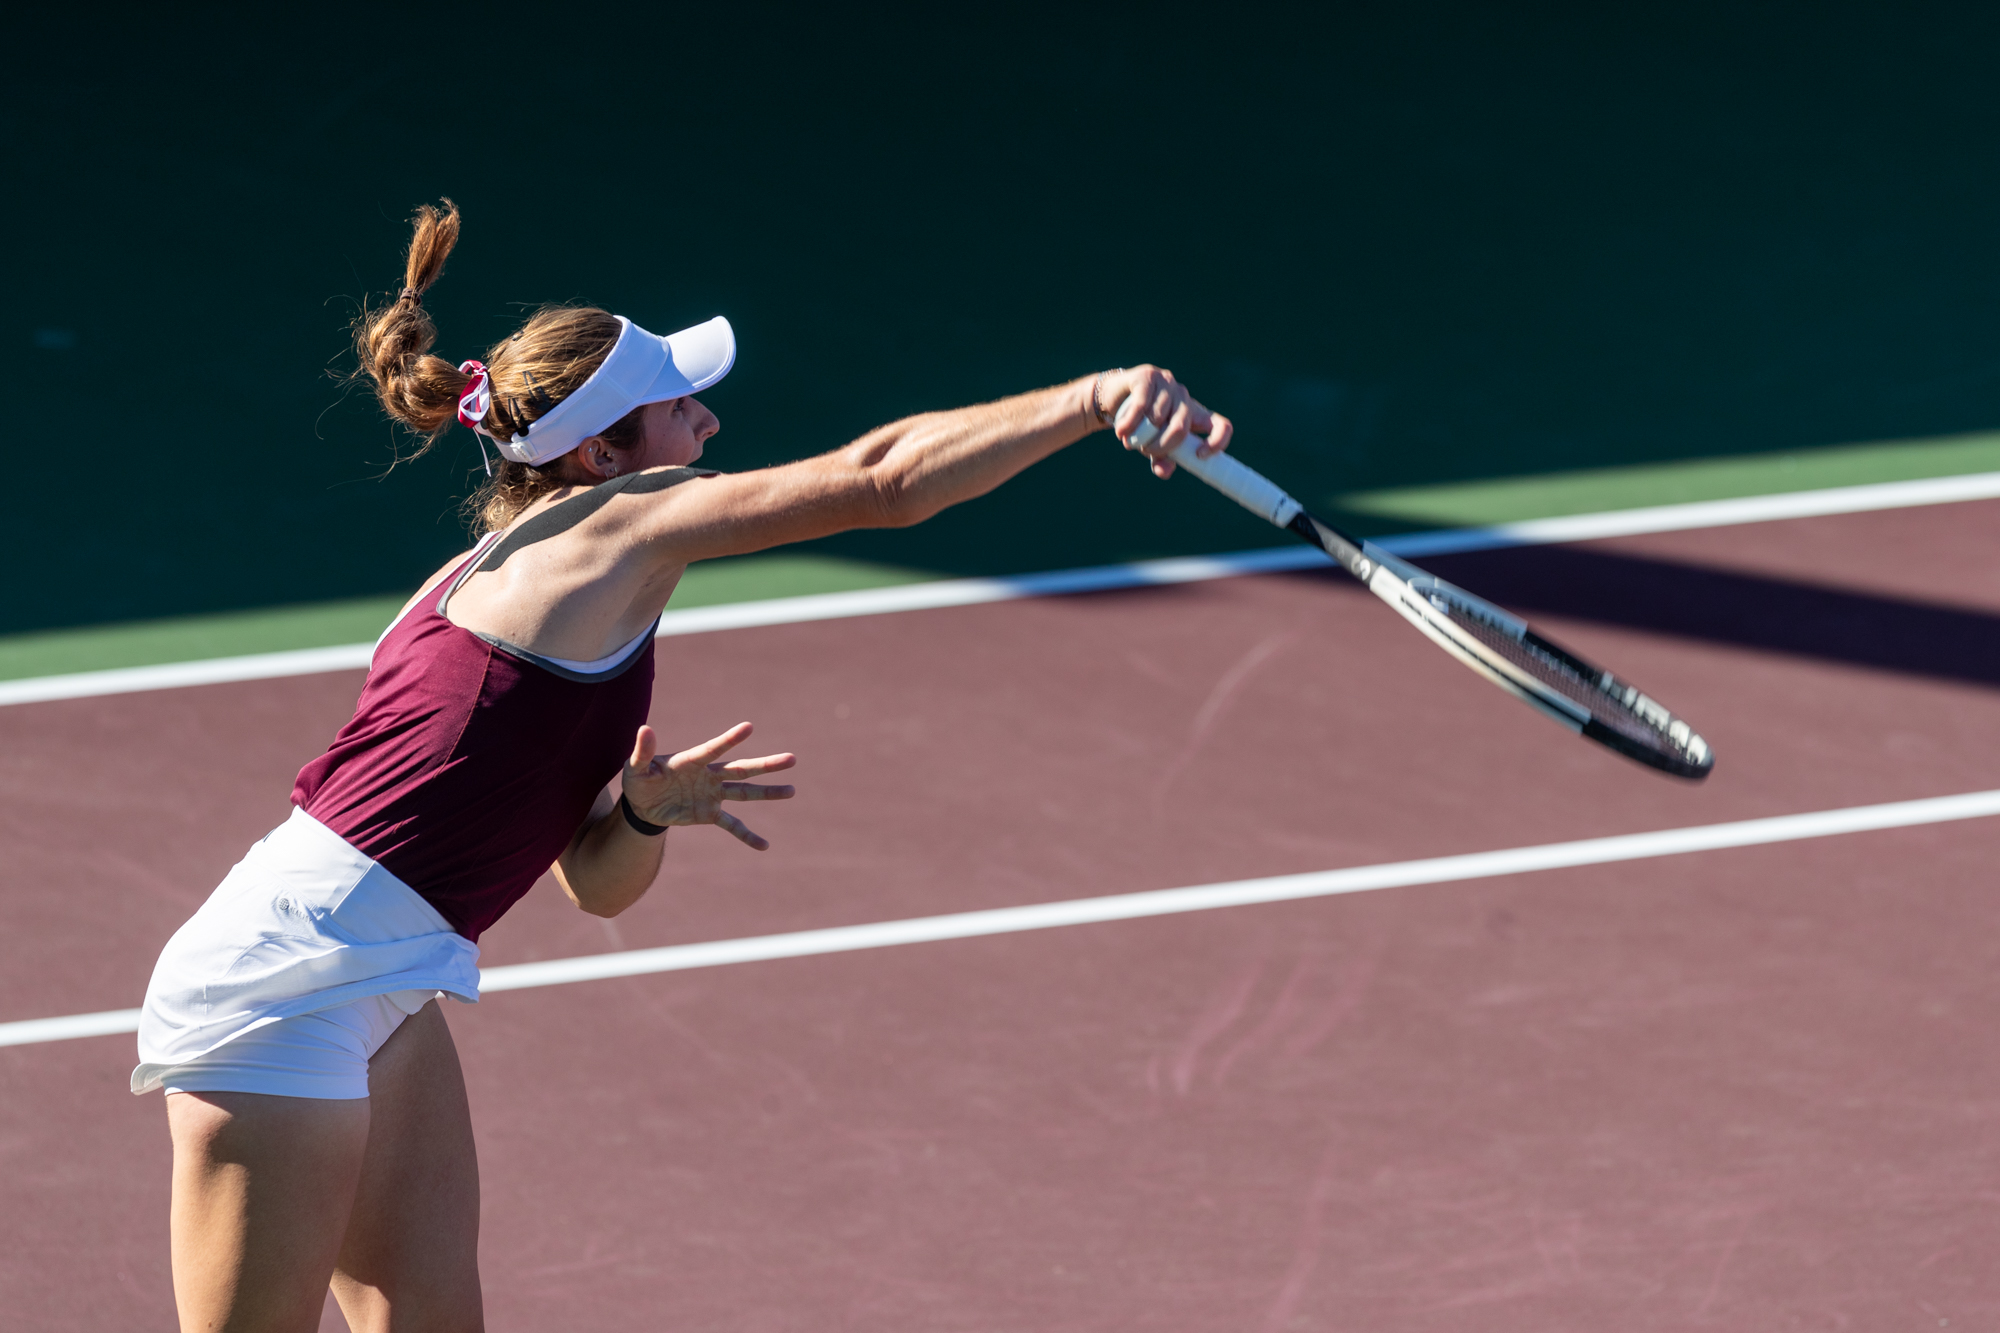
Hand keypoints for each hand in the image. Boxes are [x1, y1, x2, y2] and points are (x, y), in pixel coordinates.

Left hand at [622, 722, 795, 850]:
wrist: (642, 805)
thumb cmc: (640, 780)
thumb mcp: (635, 767)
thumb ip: (643, 751)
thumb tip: (644, 729)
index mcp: (691, 761)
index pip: (713, 749)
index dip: (730, 740)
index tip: (749, 727)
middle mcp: (708, 776)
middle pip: (741, 770)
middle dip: (766, 765)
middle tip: (792, 759)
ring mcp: (712, 795)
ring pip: (745, 794)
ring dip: (768, 793)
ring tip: (791, 790)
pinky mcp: (709, 814)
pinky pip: (732, 826)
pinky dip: (747, 835)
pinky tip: (764, 845)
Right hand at [1094, 364, 1234, 478]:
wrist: (1112, 399)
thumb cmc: (1139, 425)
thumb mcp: (1152, 446)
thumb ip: (1161, 460)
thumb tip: (1165, 472)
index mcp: (1194, 416)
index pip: (1221, 426)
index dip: (1217, 441)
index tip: (1200, 455)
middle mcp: (1185, 398)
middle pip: (1182, 426)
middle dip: (1161, 445)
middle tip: (1144, 451)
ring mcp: (1168, 384)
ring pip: (1158, 416)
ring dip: (1140, 435)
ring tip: (1127, 439)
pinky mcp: (1149, 376)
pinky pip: (1142, 405)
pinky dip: (1130, 422)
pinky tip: (1122, 431)